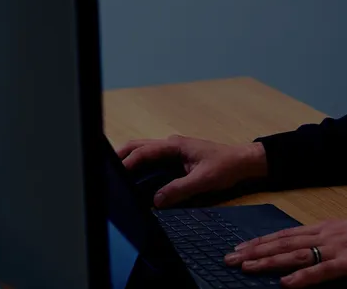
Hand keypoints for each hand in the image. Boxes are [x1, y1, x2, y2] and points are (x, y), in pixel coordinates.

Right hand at [115, 135, 267, 207]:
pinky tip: (132, 179)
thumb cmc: (226, 166)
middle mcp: (170, 145)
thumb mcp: (203, 180)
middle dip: (120, 156)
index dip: (128, 163)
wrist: (242, 162)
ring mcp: (172, 151)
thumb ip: (179, 189)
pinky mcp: (175, 160)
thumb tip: (156, 200)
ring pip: (143, 152)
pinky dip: (139, 167)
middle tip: (103, 170)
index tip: (115, 174)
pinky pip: (152, 162)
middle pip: (138, 147)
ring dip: (128, 161)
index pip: (144, 152)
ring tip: (112, 176)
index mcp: (175, 146)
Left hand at [224, 212, 346, 287]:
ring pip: (296, 254)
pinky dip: (303, 278)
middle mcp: (327, 234)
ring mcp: (338, 248)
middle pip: (284, 243)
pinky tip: (286, 283)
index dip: (262, 241)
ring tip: (247, 266)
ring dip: (270, 262)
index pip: (286, 234)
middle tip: (230, 257)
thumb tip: (306, 250)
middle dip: (255, 250)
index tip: (240, 247)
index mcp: (326, 227)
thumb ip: (328, 241)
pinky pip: (322, 271)